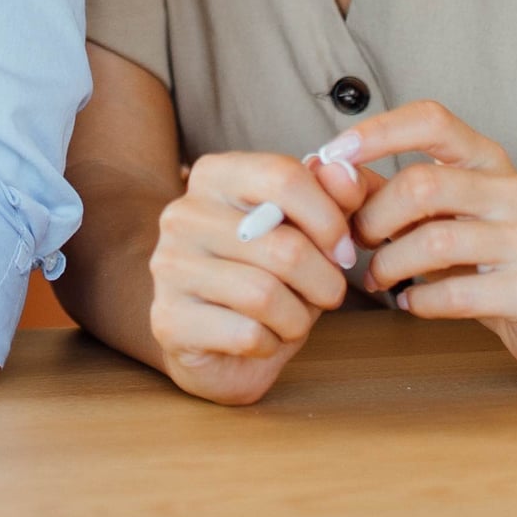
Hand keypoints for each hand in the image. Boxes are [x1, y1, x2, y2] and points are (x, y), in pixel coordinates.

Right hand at [143, 149, 357, 404]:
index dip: (330, 220)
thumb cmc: (268, 276)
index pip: (283, 177)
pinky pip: (246, 334)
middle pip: (284, 246)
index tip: (343, 250)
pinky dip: (271, 343)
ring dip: (298, 318)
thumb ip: (330, 197)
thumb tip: (347, 173)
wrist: (219, 341)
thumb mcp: (307, 232)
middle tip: (327, 294)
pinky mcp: (168, 319)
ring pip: (265, 295)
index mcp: (215, 176)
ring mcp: (169, 266)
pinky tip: (262, 338)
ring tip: (293, 319)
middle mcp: (183, 213)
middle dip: (324, 281)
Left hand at [344, 101, 516, 378]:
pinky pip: (456, 294)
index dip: (378, 131)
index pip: (432, 120)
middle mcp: (513, 191)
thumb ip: (389, 192)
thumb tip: (325, 171)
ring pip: (435, 241)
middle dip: (374, 217)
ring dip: (389, 264)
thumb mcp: (445, 215)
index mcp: (487, 160)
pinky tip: (410, 304)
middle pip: (423, 184)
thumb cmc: (491, 256)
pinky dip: (418, 302)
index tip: (333, 154)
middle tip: (357, 242)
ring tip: (377, 278)